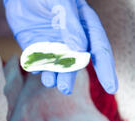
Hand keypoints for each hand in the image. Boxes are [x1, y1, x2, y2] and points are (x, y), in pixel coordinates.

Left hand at [3, 0, 117, 94]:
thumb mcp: (61, 5)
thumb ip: (70, 27)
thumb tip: (79, 52)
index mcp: (84, 25)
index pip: (99, 49)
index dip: (105, 69)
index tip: (111, 87)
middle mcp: (69, 38)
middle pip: (74, 62)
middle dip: (70, 76)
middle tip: (65, 89)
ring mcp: (51, 43)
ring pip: (55, 65)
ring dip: (53, 75)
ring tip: (49, 82)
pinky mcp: (33, 46)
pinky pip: (37, 61)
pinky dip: (36, 67)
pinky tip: (35, 69)